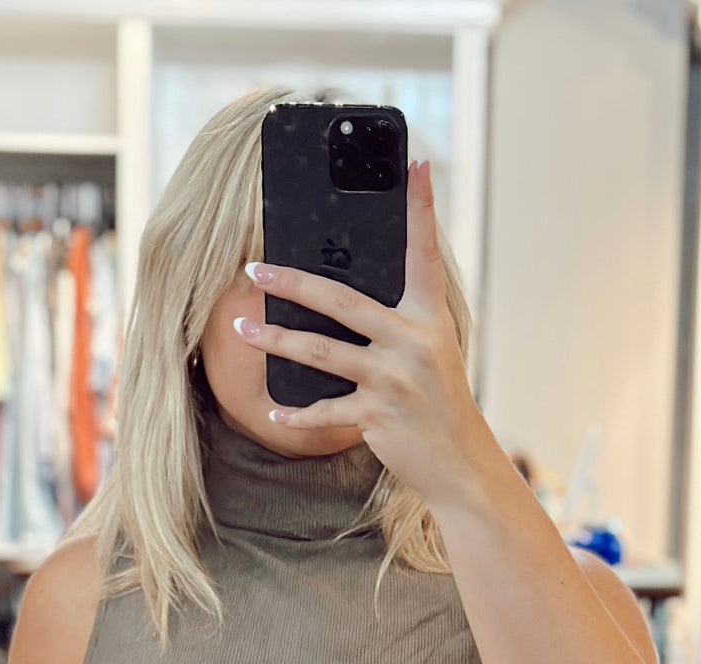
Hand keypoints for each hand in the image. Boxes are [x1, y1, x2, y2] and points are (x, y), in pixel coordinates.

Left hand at [232, 159, 481, 512]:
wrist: (458, 461)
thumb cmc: (436, 399)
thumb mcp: (430, 350)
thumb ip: (397, 320)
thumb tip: (339, 293)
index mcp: (429, 316)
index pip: (423, 253)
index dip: (420, 208)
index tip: (414, 165)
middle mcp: (413, 341)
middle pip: (341, 300)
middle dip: (292, 281)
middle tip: (254, 267)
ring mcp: (393, 379)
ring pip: (320, 352)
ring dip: (275, 339)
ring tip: (242, 328)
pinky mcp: (377, 416)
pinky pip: (324, 410)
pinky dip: (295, 413)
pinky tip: (271, 411)